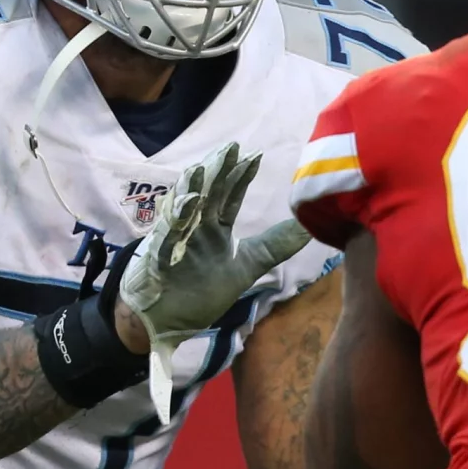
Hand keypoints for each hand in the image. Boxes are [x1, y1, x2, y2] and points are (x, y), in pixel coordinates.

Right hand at [118, 141, 309, 421]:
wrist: (166, 321)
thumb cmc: (202, 290)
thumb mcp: (246, 267)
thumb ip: (274, 246)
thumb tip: (309, 228)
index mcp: (215, 230)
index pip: (230, 198)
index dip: (241, 178)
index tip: (256, 156)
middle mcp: (195, 229)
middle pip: (208, 195)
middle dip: (217, 171)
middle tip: (230, 147)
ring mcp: (175, 242)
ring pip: (184, 209)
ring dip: (191, 189)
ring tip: (202, 168)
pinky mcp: (158, 259)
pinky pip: (166, 238)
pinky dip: (174, 223)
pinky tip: (184, 207)